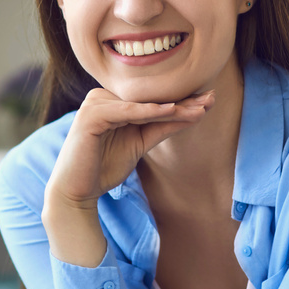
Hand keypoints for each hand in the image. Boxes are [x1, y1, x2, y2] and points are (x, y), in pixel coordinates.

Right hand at [46, 87, 214, 212]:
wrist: (76, 191)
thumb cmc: (104, 168)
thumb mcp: (139, 144)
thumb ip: (160, 127)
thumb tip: (193, 113)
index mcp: (112, 101)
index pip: (151, 100)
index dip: (181, 100)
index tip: (209, 100)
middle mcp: (101, 97)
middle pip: (148, 99)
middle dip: (181, 101)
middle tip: (211, 98)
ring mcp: (94, 103)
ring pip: (141, 104)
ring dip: (171, 106)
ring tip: (199, 107)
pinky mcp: (90, 115)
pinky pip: (125, 111)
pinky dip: (147, 111)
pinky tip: (169, 110)